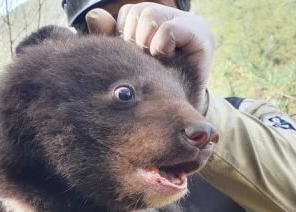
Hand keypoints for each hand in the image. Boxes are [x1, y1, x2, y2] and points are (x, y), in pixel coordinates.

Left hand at [85, 3, 214, 112]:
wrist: (178, 117)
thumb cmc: (152, 89)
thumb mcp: (128, 60)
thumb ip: (110, 37)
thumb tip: (94, 15)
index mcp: (158, 20)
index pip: (130, 12)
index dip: (126, 34)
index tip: (138, 55)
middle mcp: (176, 18)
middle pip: (140, 11)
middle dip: (135, 38)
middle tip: (148, 59)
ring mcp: (190, 24)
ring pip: (150, 16)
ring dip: (146, 43)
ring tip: (156, 59)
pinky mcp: (201, 36)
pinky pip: (168, 30)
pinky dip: (160, 46)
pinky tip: (166, 58)